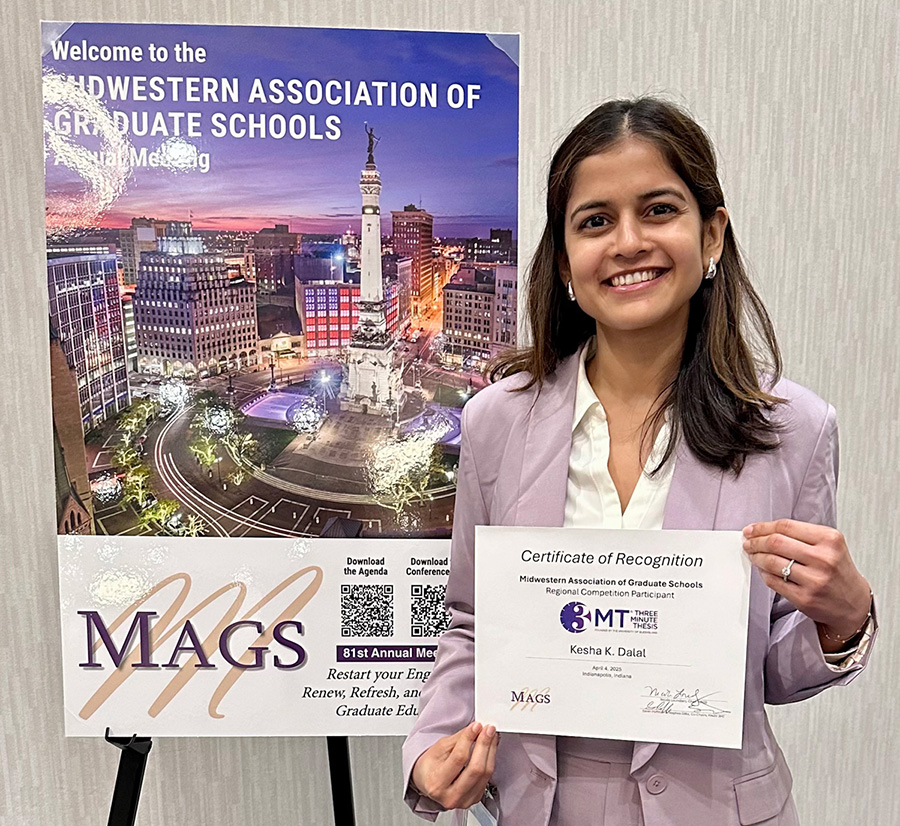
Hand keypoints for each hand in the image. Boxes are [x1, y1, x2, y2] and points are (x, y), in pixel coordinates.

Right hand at [411, 721, 498, 809]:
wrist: (427, 783)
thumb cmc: (430, 766)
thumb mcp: (438, 748)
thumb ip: (458, 739)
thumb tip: (476, 729)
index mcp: (437, 784)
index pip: (459, 758)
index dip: (469, 740)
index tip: (476, 726)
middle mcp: (451, 797)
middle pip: (475, 769)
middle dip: (484, 745)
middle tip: (488, 729)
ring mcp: (464, 801)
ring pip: (485, 774)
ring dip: (491, 751)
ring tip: (491, 736)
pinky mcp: (474, 800)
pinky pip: (487, 779)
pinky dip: (490, 761)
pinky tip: (489, 749)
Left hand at [742, 519, 870, 650]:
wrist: (854, 603)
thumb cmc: (838, 571)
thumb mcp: (829, 544)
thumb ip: (800, 535)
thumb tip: (763, 530)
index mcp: (829, 539)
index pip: (786, 526)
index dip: (762, 527)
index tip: (751, 529)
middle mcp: (823, 559)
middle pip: (775, 542)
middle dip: (755, 541)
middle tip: (748, 542)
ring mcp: (814, 580)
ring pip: (772, 562)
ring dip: (756, 557)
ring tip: (753, 555)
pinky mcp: (805, 598)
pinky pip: (773, 581)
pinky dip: (763, 574)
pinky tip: (763, 570)